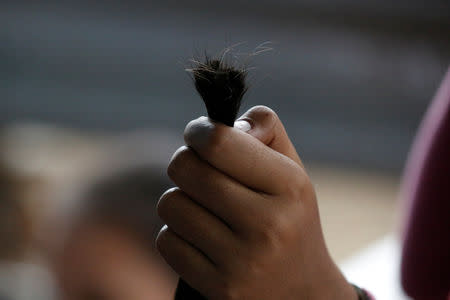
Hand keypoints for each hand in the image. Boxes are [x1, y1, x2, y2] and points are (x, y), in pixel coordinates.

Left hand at [156, 106, 356, 299]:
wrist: (302, 292)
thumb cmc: (289, 218)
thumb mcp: (291, 171)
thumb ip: (266, 129)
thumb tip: (224, 124)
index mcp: (289, 187)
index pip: (217, 142)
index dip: (197, 132)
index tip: (198, 136)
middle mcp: (268, 225)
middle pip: (185, 169)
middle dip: (185, 164)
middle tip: (200, 172)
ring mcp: (243, 262)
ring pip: (170, 204)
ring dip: (180, 201)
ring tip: (205, 210)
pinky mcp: (220, 289)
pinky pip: (167, 242)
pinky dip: (177, 235)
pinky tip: (202, 239)